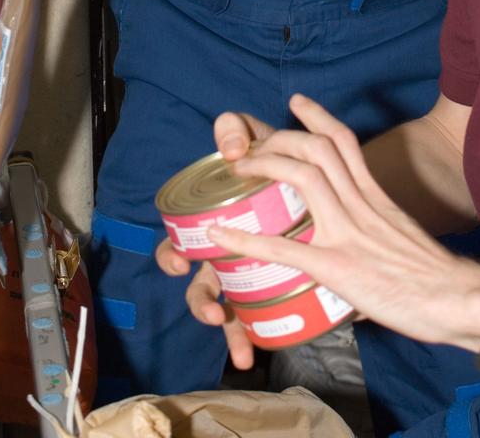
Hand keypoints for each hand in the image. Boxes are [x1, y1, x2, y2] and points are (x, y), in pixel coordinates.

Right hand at [154, 109, 277, 368]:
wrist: (308, 168)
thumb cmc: (269, 156)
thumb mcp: (250, 138)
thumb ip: (233, 131)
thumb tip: (232, 150)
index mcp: (208, 224)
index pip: (175, 245)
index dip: (171, 257)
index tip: (181, 263)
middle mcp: (222, 253)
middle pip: (200, 286)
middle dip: (202, 304)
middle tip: (215, 312)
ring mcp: (247, 270)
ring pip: (230, 306)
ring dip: (231, 330)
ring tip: (242, 348)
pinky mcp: (273, 280)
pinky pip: (262, 313)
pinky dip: (261, 332)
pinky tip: (262, 349)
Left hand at [204, 95, 479, 352]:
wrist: (457, 299)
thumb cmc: (438, 278)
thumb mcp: (404, 238)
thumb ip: (379, 231)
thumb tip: (362, 246)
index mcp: (376, 197)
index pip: (345, 142)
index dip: (317, 117)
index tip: (296, 101)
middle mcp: (361, 204)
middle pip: (317, 150)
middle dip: (280, 138)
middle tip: (250, 143)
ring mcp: (349, 232)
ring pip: (304, 177)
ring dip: (265, 165)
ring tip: (237, 168)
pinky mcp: (339, 266)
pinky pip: (286, 247)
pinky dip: (248, 238)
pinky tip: (220, 235)